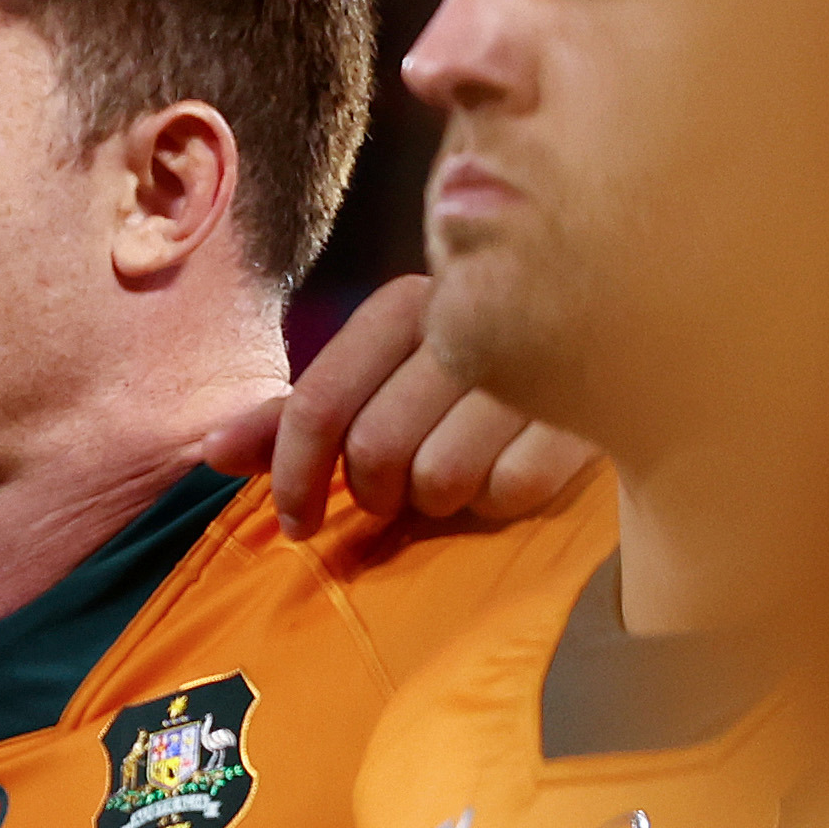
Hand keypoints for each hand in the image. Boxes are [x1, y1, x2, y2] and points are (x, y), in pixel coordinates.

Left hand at [202, 271, 600, 534]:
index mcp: (407, 304)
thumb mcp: (383, 380)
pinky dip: (503, 498)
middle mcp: (466, 322)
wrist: (621, 340)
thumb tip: (207, 451)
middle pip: (375, 450)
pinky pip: (511, 490)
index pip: (318, 402)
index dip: (293, 474)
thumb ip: (300, 415)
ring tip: (463, 472)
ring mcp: (533, 361)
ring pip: (440, 478)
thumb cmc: (475, 372)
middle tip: (399, 491)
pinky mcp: (591, 407)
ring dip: (442, 498)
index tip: (296, 522)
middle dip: (376, 491)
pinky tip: (515, 468)